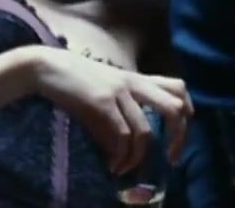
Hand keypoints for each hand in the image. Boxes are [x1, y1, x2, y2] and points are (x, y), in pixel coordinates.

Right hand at [26, 46, 193, 174]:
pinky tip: (112, 164)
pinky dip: (120, 156)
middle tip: (170, 158)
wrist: (46, 67)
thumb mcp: (108, 84)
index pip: (179, 88)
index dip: (188, 114)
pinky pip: (122, 135)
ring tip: (124, 167)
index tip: (178, 137)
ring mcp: (118, 92)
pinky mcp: (101, 102)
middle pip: (175, 108)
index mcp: (137, 78)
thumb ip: (126, 101)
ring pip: (145, 132)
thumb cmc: (74, 79)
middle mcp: (133, 83)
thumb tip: (135, 136)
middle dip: (179, 138)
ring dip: (137, 158)